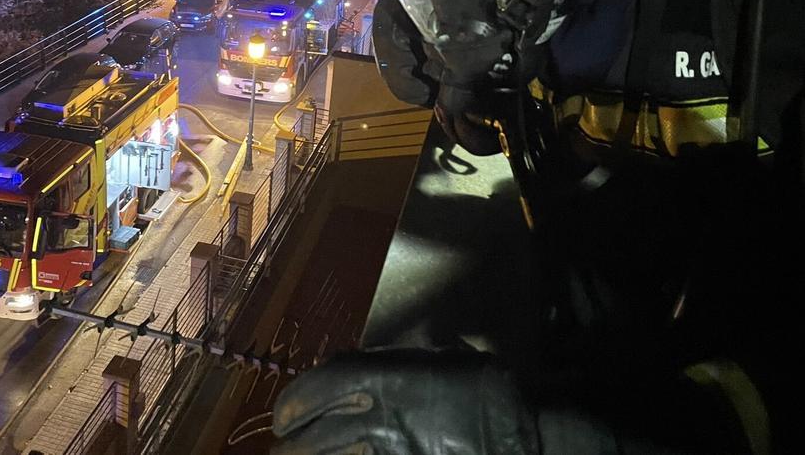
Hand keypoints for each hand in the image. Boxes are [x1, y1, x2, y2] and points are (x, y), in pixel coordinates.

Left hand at [271, 348, 537, 454]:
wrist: (522, 431)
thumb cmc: (477, 387)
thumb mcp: (428, 359)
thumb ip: (385, 365)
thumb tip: (349, 372)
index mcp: (381, 380)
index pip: (314, 389)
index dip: (291, 405)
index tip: (283, 417)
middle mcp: (377, 419)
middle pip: (308, 440)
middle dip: (292, 447)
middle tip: (286, 447)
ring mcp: (388, 453)